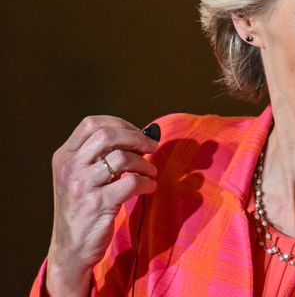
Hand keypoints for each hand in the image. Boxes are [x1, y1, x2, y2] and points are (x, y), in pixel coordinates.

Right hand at [45, 115, 158, 295]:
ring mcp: (81, 186)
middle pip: (107, 135)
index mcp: (64, 156)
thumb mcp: (80, 177)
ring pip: (122, 158)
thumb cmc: (83, 208)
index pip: (91, 123)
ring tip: (150, 173)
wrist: (71, 248)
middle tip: (153, 148)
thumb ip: (100, 156)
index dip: (120, 124)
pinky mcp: (97, 204)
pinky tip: (149, 187)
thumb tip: (141, 136)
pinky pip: (131, 183)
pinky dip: (146, 183)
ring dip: (144, 163)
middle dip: (137, 138)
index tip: (138, 134)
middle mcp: (69, 168)